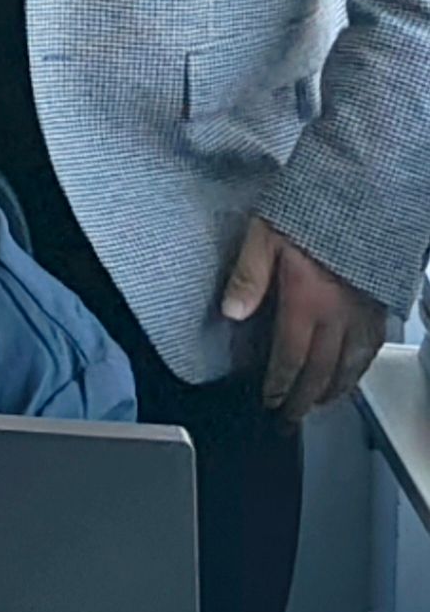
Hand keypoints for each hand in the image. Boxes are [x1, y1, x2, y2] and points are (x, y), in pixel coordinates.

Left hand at [220, 216, 388, 418]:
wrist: (360, 193)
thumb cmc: (310, 209)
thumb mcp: (265, 236)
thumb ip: (248, 277)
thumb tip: (230, 313)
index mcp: (309, 301)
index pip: (291, 357)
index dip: (279, 385)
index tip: (269, 400)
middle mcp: (340, 314)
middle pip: (321, 371)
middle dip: (303, 399)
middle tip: (290, 418)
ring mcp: (365, 312)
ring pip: (351, 366)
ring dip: (333, 391)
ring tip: (319, 406)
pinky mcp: (381, 304)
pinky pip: (372, 349)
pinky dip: (359, 369)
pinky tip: (352, 374)